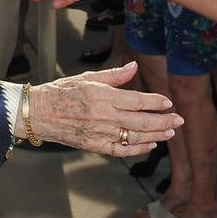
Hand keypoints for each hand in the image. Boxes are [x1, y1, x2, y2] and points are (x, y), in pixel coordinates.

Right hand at [23, 62, 182, 154]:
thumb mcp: (87, 78)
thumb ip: (113, 75)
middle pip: (141, 121)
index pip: (137, 100)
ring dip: (156, 135)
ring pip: (135, 137)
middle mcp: (103, 116)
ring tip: (169, 132)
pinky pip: (121, 150)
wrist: (37, 113)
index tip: (168, 102)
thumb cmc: (60, 92)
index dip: (156, 102)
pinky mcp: (94, 145)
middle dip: (163, 121)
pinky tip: (149, 145)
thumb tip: (133, 67)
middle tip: (178, 120)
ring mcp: (99, 133)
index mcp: (102, 96)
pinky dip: (138, 149)